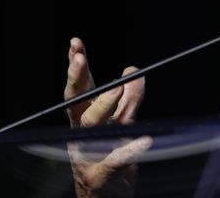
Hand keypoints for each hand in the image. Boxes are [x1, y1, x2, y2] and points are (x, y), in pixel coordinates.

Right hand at [64, 37, 149, 197]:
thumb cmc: (110, 160)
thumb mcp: (122, 126)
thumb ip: (128, 102)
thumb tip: (132, 72)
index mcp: (83, 121)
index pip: (80, 89)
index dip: (77, 67)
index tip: (76, 44)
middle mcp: (82, 134)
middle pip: (76, 102)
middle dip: (77, 78)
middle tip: (79, 58)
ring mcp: (90, 154)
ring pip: (92, 125)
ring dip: (104, 105)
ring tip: (117, 87)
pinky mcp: (103, 174)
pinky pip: (117, 160)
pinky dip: (130, 150)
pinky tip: (144, 140)